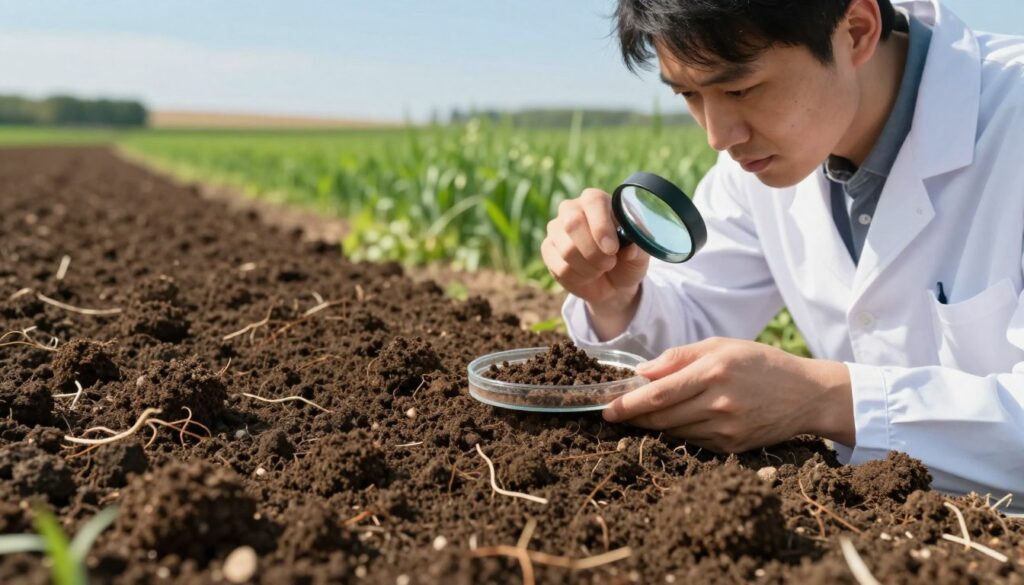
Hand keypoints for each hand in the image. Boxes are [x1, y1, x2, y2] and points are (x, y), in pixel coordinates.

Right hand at [541, 188, 649, 307]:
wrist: (613, 283)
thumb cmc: (627, 260)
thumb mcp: (640, 254)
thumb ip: (637, 247)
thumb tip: (628, 248)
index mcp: (597, 200)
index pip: (593, 202)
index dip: (601, 226)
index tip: (612, 248)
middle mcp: (572, 209)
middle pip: (573, 223)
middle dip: (593, 251)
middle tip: (610, 263)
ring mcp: (556, 229)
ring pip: (567, 249)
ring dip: (590, 267)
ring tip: (602, 269)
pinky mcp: (548, 249)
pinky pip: (560, 267)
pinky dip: (579, 277)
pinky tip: (587, 275)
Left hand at [602, 337, 853, 452]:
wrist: (807, 395)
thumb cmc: (760, 364)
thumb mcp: (721, 346)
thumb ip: (679, 357)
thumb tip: (641, 373)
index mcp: (714, 371)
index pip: (659, 393)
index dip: (629, 404)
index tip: (607, 409)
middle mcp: (719, 402)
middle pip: (661, 417)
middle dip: (633, 418)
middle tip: (614, 415)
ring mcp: (726, 429)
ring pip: (674, 432)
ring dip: (653, 426)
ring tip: (641, 416)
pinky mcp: (732, 447)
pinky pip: (693, 442)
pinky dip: (678, 433)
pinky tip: (676, 422)